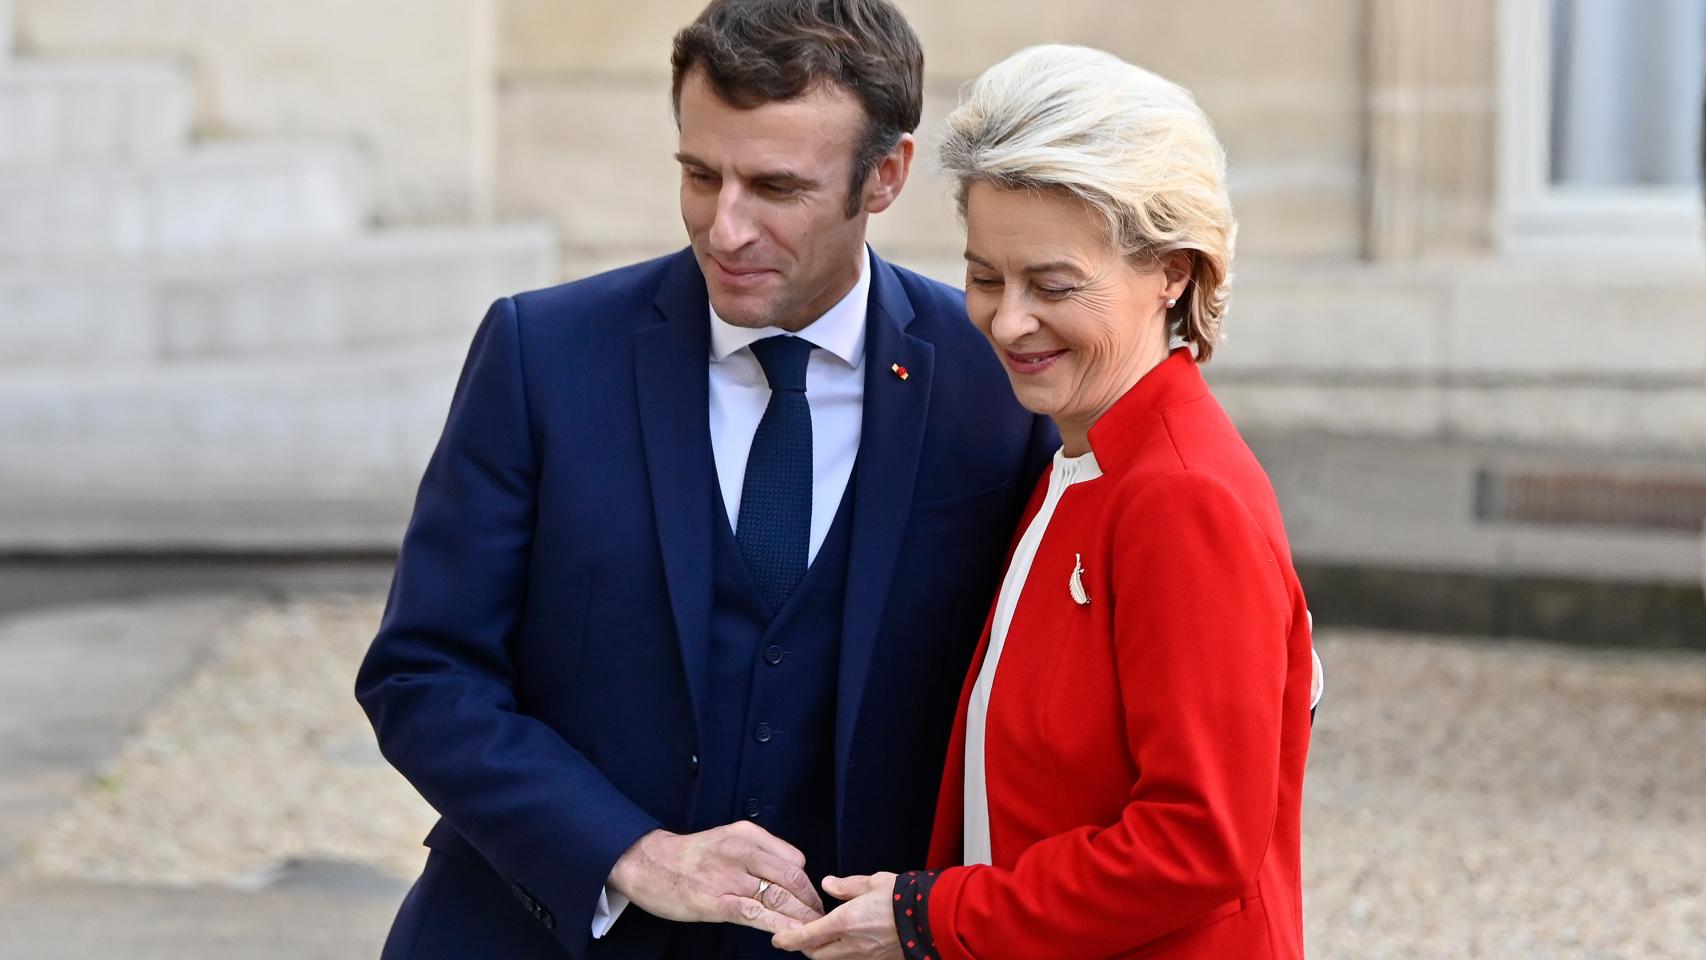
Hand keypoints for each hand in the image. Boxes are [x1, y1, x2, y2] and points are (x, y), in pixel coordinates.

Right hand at [608, 822, 825, 933]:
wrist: (648, 863)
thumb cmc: (689, 856)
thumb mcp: (727, 839)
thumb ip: (758, 852)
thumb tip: (789, 873)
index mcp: (748, 835)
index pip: (794, 860)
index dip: (807, 884)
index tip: (810, 900)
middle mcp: (743, 851)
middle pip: (793, 879)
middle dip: (810, 903)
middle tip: (819, 919)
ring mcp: (730, 877)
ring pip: (778, 897)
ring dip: (800, 918)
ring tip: (812, 932)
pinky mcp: (717, 901)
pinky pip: (756, 915)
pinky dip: (778, 926)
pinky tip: (791, 936)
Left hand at [772, 872, 900, 958]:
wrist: (934, 918)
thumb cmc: (904, 897)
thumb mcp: (872, 882)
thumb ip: (846, 886)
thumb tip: (828, 885)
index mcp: (845, 923)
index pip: (806, 936)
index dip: (788, 939)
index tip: (777, 938)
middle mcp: (851, 945)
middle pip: (816, 954)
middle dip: (804, 947)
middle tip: (799, 935)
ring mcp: (865, 957)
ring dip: (823, 951)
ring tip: (822, 937)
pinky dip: (842, 953)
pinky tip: (847, 941)